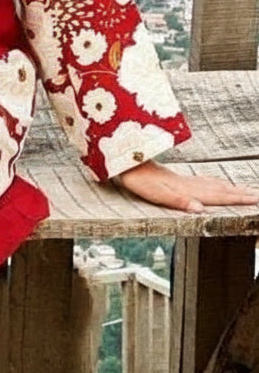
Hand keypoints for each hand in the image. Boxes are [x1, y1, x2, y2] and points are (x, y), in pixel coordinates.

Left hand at [113, 160, 258, 212]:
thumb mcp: (156, 194)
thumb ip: (178, 201)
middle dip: (241, 194)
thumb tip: (199, 210)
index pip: (218, 196)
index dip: (237, 199)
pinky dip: (216, 184)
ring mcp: (183, 181)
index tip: (256, 199)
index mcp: (187, 190)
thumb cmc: (139, 181)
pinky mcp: (176, 179)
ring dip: (231, 188)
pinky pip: (203, 182)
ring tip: (246, 191)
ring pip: (213, 185)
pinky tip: (216, 185)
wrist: (126, 162)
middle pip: (220, 189)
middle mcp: (188, 184)